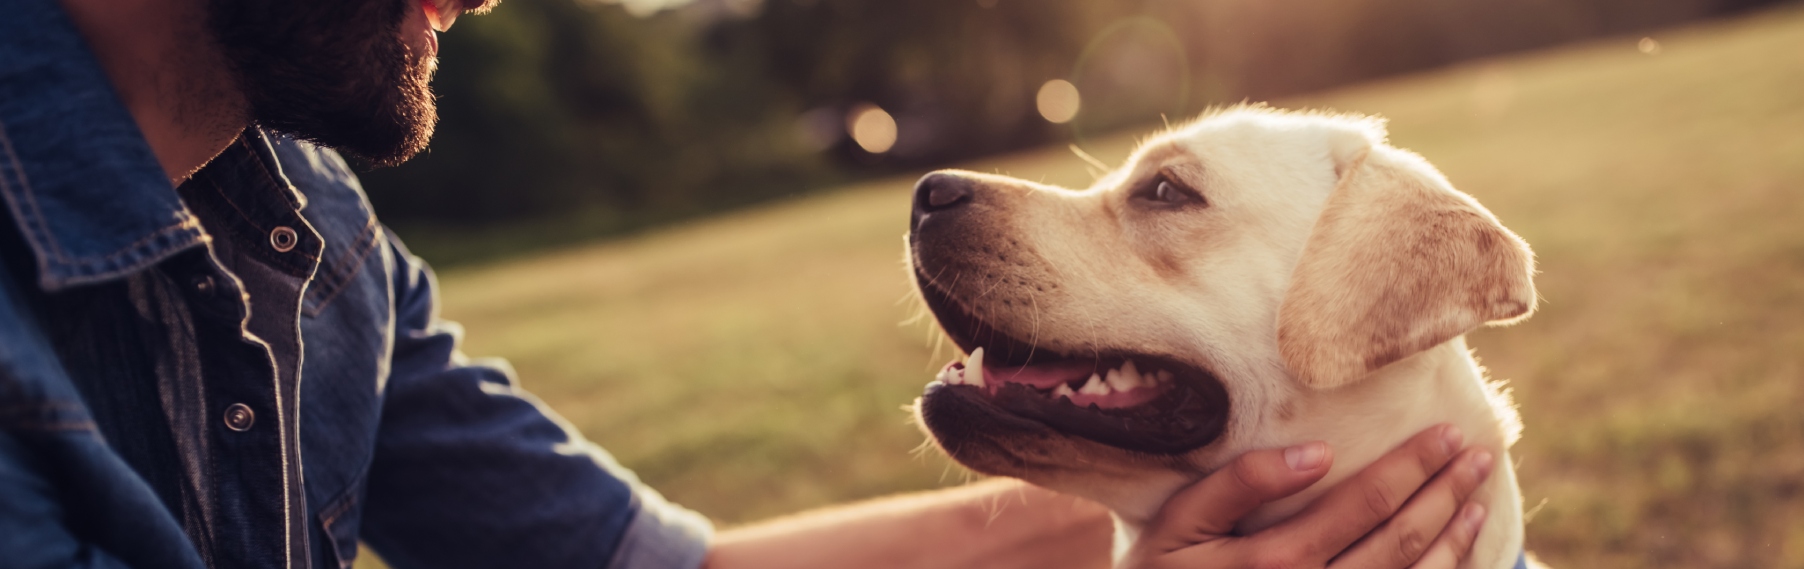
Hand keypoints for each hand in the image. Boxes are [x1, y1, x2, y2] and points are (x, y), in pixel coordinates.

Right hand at [1120, 425, 1493, 568]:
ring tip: (1474, 498)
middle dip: (1444, 492)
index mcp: (1275, 562)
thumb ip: (1240, 484)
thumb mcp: (1178, 524)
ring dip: (1453, 538)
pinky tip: (1455, 553)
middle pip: (1401, 541)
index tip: (1446, 432)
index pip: (1366, 504)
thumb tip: (1318, 453)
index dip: (1412, 466)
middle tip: (1475, 453)